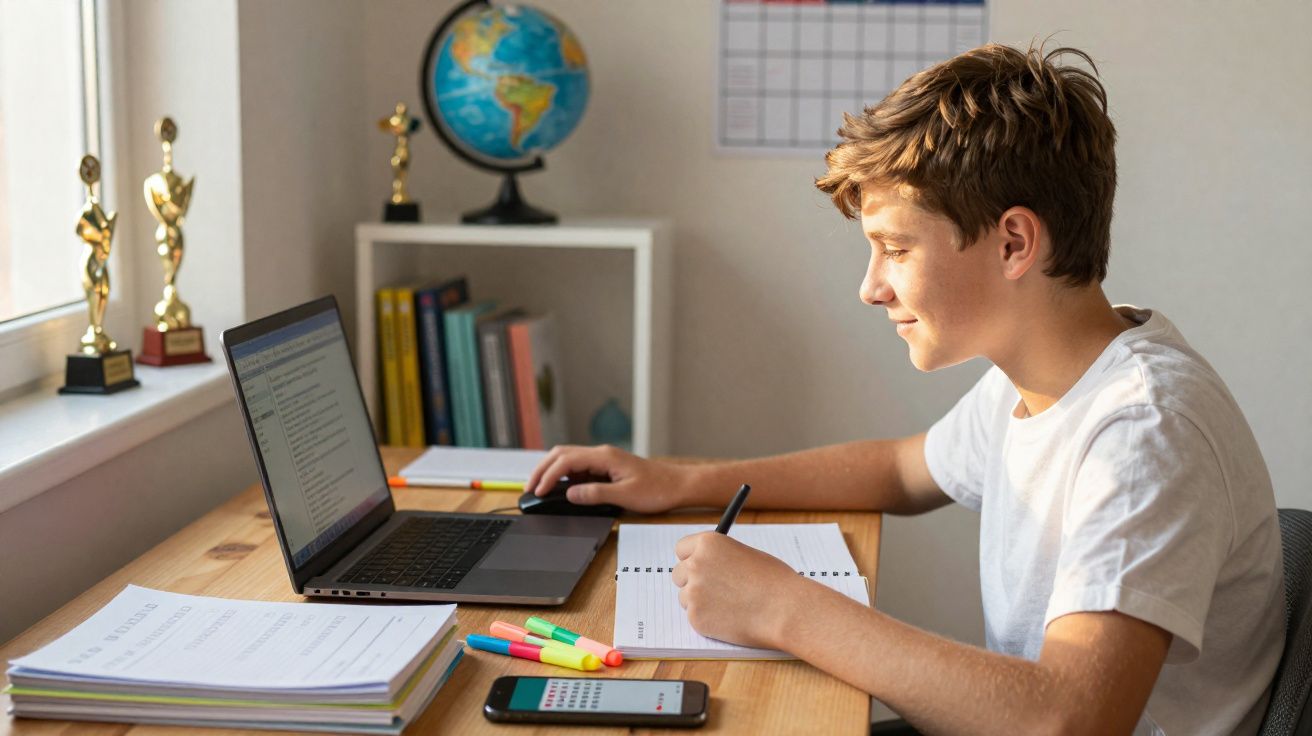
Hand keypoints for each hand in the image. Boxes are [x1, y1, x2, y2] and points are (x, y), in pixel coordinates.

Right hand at [526, 444, 693, 513]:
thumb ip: (595, 494)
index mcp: (604, 457)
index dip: (548, 476)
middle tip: (529, 488)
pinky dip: (564, 476)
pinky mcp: (607, 467)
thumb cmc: (657, 489)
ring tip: (539, 488)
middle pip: (562, 454)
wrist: (678, 485)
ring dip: (552, 471)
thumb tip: (570, 494)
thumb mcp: (625, 496)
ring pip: (568, 459)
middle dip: (542, 469)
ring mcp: (603, 459)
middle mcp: (601, 454)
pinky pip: (579, 467)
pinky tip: (560, 489)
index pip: (566, 461)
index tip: (537, 491)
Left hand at [670, 532, 803, 649]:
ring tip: (731, 606)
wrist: (785, 610)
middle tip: (714, 590)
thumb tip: (709, 565)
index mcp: (708, 543)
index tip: (698, 566)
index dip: (691, 558)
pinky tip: (731, 619)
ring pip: (685, 598)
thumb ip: (721, 558)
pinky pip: (695, 617)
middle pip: (678, 574)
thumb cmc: (774, 581)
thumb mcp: (745, 554)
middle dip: (692, 581)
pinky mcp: (696, 618)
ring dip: (701, 602)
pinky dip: (709, 620)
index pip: (682, 549)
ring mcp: (693, 592)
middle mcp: (695, 564)